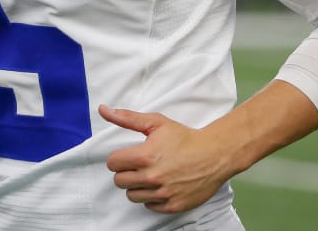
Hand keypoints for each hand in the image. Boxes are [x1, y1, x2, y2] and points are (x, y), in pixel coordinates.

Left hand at [100, 104, 234, 214]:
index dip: (119, 158)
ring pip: (132, 195)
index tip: (129, 155)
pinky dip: (152, 197)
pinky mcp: (173, 205)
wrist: (214, 154)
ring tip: (152, 174)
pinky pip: (149, 206)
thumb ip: (127, 118)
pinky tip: (162, 185)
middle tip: (140, 165)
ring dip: (138, 186)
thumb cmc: (185, 138)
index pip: (113, 164)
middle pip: (120, 181)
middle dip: (126, 172)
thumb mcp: (156, 122)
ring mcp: (163, 193)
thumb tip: (103, 110)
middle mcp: (152, 177)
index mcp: (145, 156)